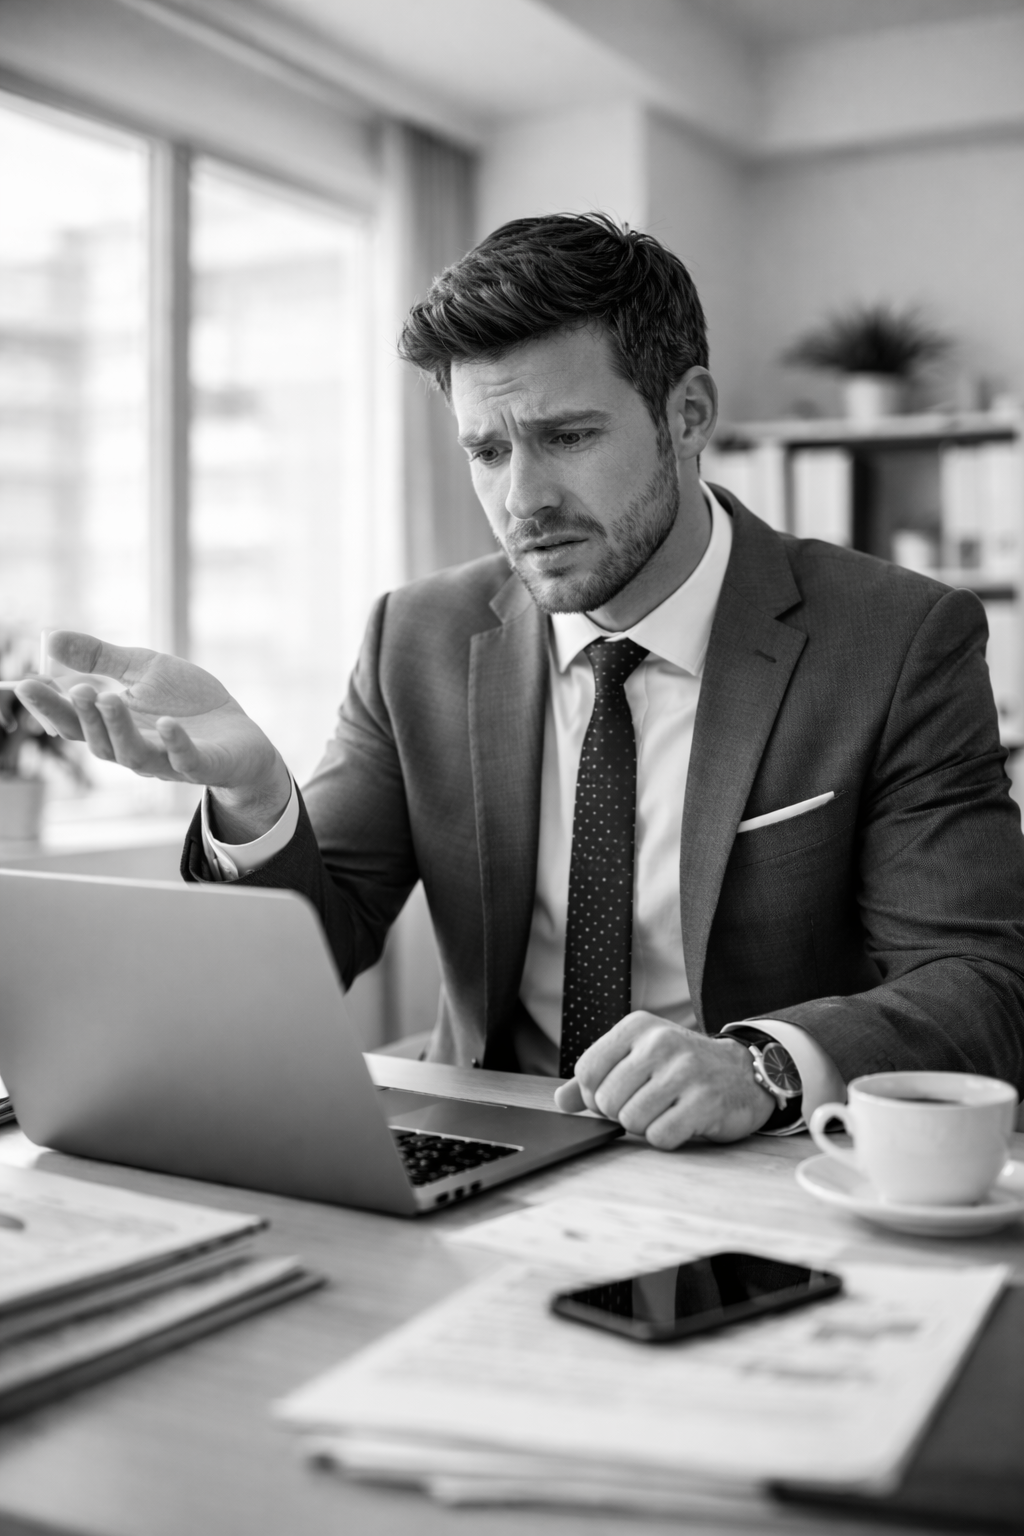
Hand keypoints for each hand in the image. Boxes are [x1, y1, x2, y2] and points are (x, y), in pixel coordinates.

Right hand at [14, 632, 290, 836]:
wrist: (242, 736)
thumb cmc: (189, 704)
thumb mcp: (143, 671)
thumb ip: (100, 658)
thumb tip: (50, 638)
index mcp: (116, 726)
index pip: (74, 721)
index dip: (49, 706)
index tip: (24, 683)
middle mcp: (135, 748)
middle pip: (99, 741)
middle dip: (84, 716)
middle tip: (77, 688)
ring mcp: (169, 760)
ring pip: (133, 753)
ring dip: (118, 727)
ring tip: (108, 697)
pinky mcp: (204, 764)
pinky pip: (185, 759)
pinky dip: (175, 744)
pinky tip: (167, 723)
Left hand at [553, 1012, 773, 1147]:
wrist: (744, 1072)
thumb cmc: (682, 1068)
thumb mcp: (639, 1057)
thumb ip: (598, 1076)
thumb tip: (562, 1101)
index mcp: (638, 1027)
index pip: (587, 1071)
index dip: (595, 1096)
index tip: (618, 1095)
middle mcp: (660, 1043)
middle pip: (607, 1100)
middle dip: (620, 1113)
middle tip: (646, 1105)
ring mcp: (685, 1071)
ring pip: (631, 1121)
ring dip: (644, 1126)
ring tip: (665, 1111)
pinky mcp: (705, 1101)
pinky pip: (660, 1137)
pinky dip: (666, 1138)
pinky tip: (681, 1121)